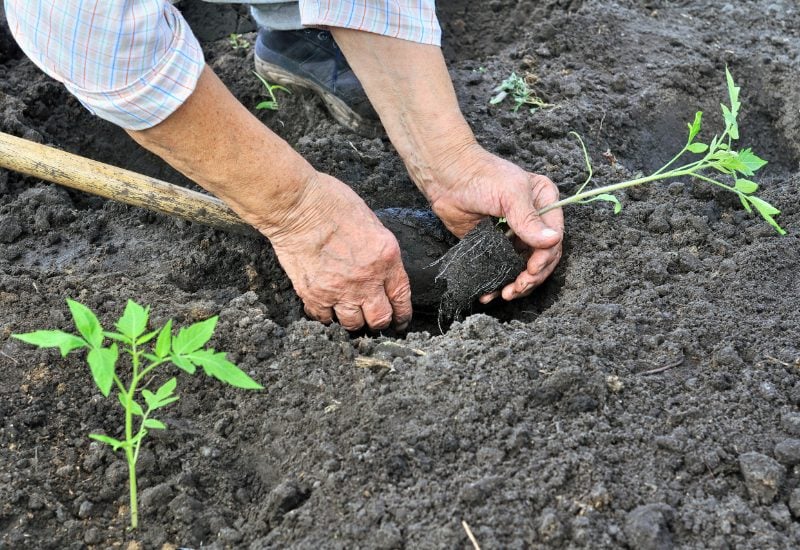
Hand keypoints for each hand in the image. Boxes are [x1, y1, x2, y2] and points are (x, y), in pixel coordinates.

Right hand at [264, 173, 412, 330]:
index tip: (400, 320)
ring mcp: (340, 290)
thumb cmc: (331, 203)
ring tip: (350, 313)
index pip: (401, 296)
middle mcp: (366, 280)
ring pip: (353, 323)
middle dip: (379, 321)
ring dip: (353, 320)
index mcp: (386, 258)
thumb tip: (381, 269)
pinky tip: (327, 307)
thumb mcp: (371, 223)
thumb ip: (378, 251)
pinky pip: (324, 317)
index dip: (402, 314)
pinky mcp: (314, 294)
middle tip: (375, 319)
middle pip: (379, 318)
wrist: (297, 206)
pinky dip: (326, 315)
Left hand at [425, 145, 563, 301]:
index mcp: (545, 201)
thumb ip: (529, 220)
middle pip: (542, 257)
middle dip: (532, 276)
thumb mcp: (510, 193)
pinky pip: (504, 267)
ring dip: (518, 284)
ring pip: (524, 266)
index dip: (545, 258)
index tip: (531, 270)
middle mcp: (534, 219)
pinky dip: (500, 281)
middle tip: (516, 288)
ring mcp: (515, 233)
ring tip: (505, 294)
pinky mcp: (496, 244)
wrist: (447, 177)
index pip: (554, 237)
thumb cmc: (481, 175)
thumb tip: (552, 241)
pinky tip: (491, 292)